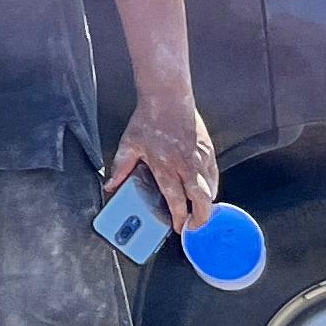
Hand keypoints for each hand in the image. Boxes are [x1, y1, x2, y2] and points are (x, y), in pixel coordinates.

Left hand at [108, 96, 217, 233]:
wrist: (168, 98)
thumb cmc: (148, 120)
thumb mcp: (129, 144)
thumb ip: (121, 167)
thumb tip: (111, 186)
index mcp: (166, 166)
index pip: (176, 200)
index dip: (180, 218)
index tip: (180, 228)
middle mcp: (186, 166)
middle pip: (202, 199)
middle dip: (201, 218)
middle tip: (195, 226)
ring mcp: (200, 158)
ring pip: (210, 188)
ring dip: (206, 202)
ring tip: (199, 210)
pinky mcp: (208, 151)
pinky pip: (214, 174)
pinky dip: (211, 185)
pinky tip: (204, 189)